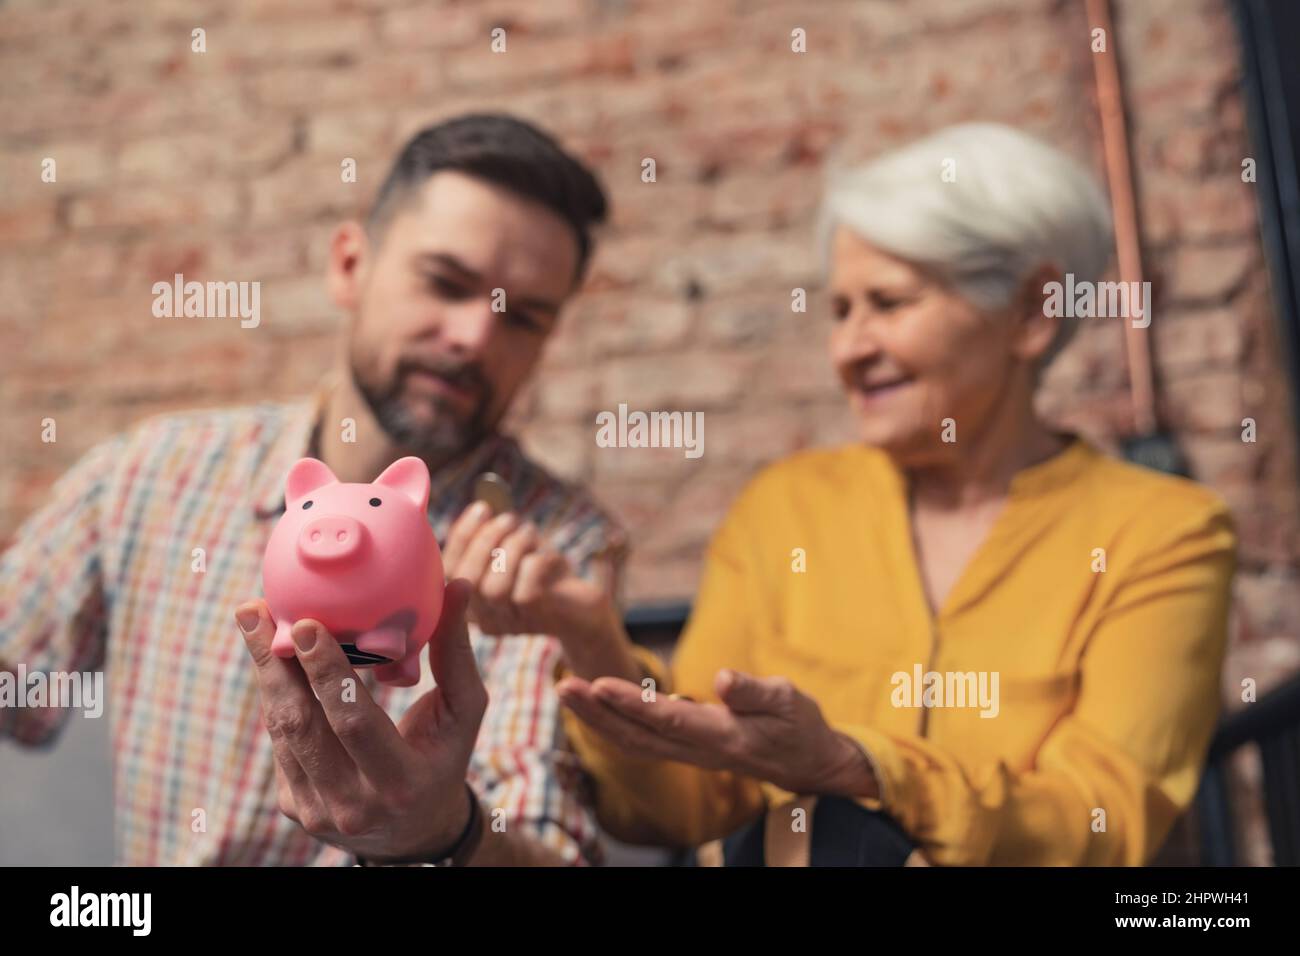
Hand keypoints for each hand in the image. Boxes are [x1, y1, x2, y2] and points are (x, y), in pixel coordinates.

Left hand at [234, 579, 486, 861]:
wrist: (415, 830)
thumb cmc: (444, 756)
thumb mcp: (464, 712)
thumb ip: (456, 653)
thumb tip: (458, 586)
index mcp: (399, 782)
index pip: (353, 722)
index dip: (326, 673)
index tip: (304, 626)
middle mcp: (352, 804)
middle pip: (301, 724)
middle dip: (275, 662)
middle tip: (258, 610)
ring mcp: (316, 811)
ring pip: (281, 729)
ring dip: (266, 672)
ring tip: (254, 622)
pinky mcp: (293, 808)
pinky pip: (279, 741)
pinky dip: (275, 696)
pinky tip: (271, 660)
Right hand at [442, 501, 619, 647]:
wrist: (585, 606)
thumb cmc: (546, 572)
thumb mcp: (519, 546)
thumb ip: (500, 524)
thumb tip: (488, 491)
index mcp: (472, 599)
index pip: (449, 571)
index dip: (462, 537)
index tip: (481, 508)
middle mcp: (485, 617)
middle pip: (466, 581)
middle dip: (485, 541)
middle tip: (508, 518)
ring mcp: (509, 624)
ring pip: (493, 588)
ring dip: (512, 549)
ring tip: (529, 532)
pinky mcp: (537, 621)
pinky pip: (526, 592)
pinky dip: (535, 563)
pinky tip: (547, 555)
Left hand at [556, 668, 878, 797]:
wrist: (809, 763)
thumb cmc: (800, 727)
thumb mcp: (790, 701)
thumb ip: (754, 691)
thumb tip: (720, 678)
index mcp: (722, 736)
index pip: (668, 719)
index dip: (631, 704)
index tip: (599, 684)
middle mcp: (697, 751)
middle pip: (637, 736)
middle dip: (597, 712)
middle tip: (563, 685)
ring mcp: (689, 754)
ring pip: (633, 741)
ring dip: (596, 719)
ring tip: (566, 691)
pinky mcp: (686, 749)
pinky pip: (640, 741)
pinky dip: (611, 724)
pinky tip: (593, 706)